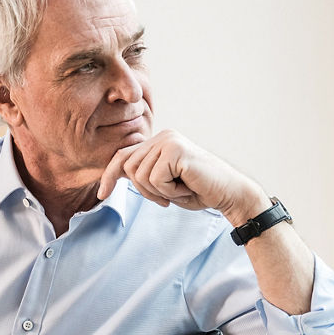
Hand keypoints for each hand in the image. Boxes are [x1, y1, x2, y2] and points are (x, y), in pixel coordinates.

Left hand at [97, 129, 268, 220]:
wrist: (230, 193)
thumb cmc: (199, 191)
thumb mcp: (165, 184)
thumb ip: (144, 175)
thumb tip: (117, 175)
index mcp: (159, 142)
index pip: (123, 156)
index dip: (110, 175)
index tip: (102, 195)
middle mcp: (163, 137)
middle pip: (129, 168)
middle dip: (145, 191)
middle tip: (168, 197)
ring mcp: (169, 141)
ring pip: (140, 175)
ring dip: (159, 192)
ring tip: (181, 189)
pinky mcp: (176, 150)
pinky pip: (156, 179)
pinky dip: (170, 191)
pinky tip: (187, 186)